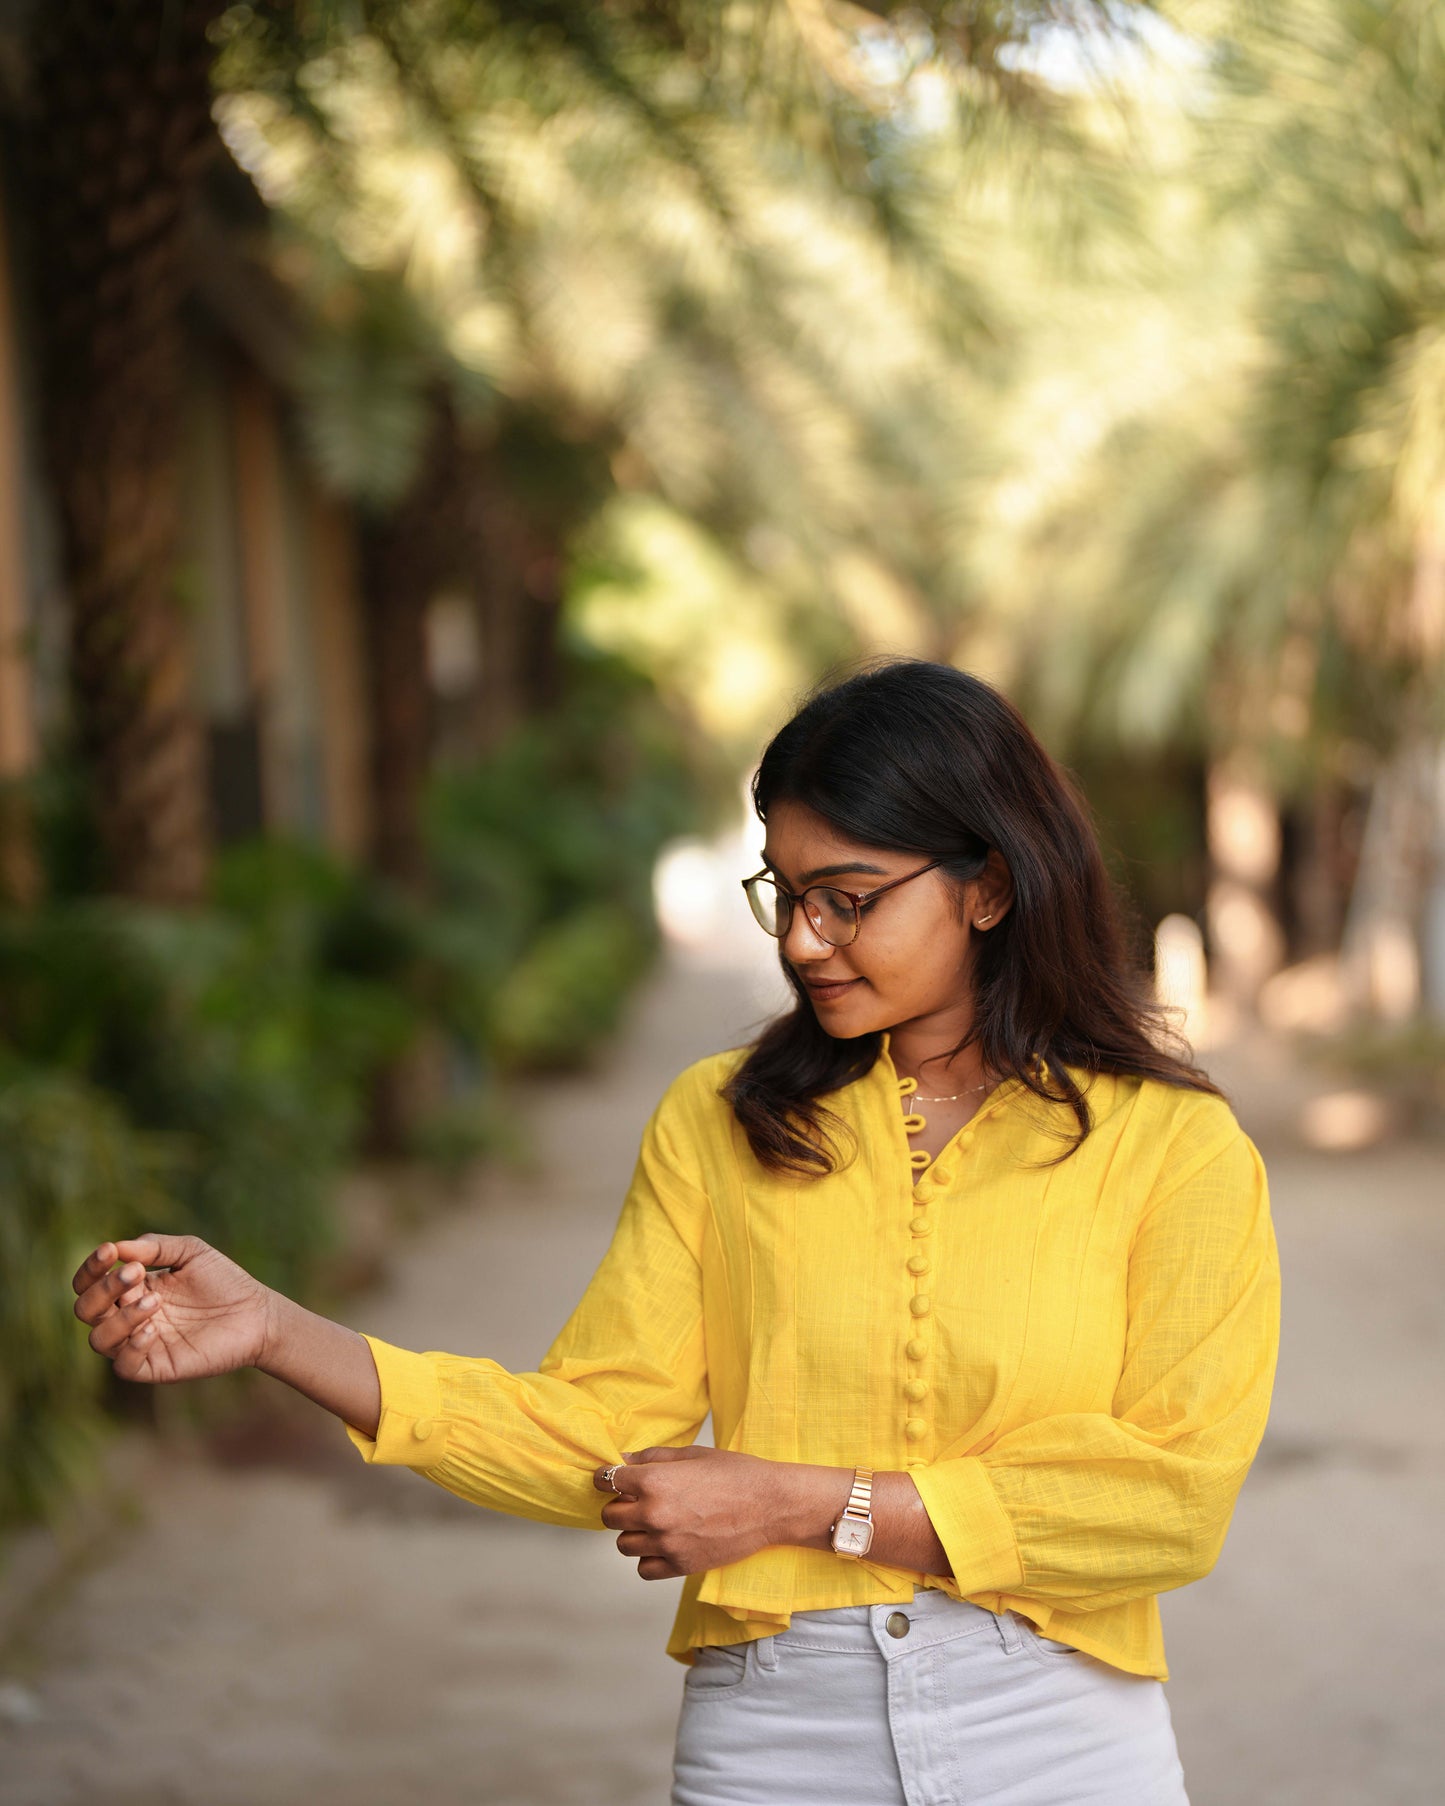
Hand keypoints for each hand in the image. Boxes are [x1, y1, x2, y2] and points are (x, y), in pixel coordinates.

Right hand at [72, 1234, 273, 1384]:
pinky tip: (153, 1328)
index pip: (89, 1284)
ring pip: (99, 1338)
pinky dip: (131, 1346)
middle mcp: (128, 1317)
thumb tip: (116, 1247)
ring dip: (120, 1316)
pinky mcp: (156, 1367)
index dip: (90, 1268)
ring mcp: (140, 1344)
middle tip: (136, 1273)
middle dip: (103, 1288)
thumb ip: (153, 1247)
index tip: (109, 1251)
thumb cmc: (224, 1281)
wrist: (257, 1313)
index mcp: (131, 1290)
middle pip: (86, 1309)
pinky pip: (124, 1366)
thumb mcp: (190, 1252)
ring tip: (155, 1301)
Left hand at [593, 1446, 796, 1579]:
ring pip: (623, 1545)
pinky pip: (644, 1569)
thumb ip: (653, 1457)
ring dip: (632, 1533)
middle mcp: (655, 1514)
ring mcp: (666, 1543)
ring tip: (654, 1522)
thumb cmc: (736, 1474)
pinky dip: (648, 1558)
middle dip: (618, 1506)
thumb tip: (623, 1460)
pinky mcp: (680, 1566)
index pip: (607, 1481)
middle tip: (635, 1501)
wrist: (770, 1505)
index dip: (606, 1478)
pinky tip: (664, 1543)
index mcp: (654, 1481)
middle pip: (609, 1517)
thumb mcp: (693, 1454)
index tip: (610, 1479)